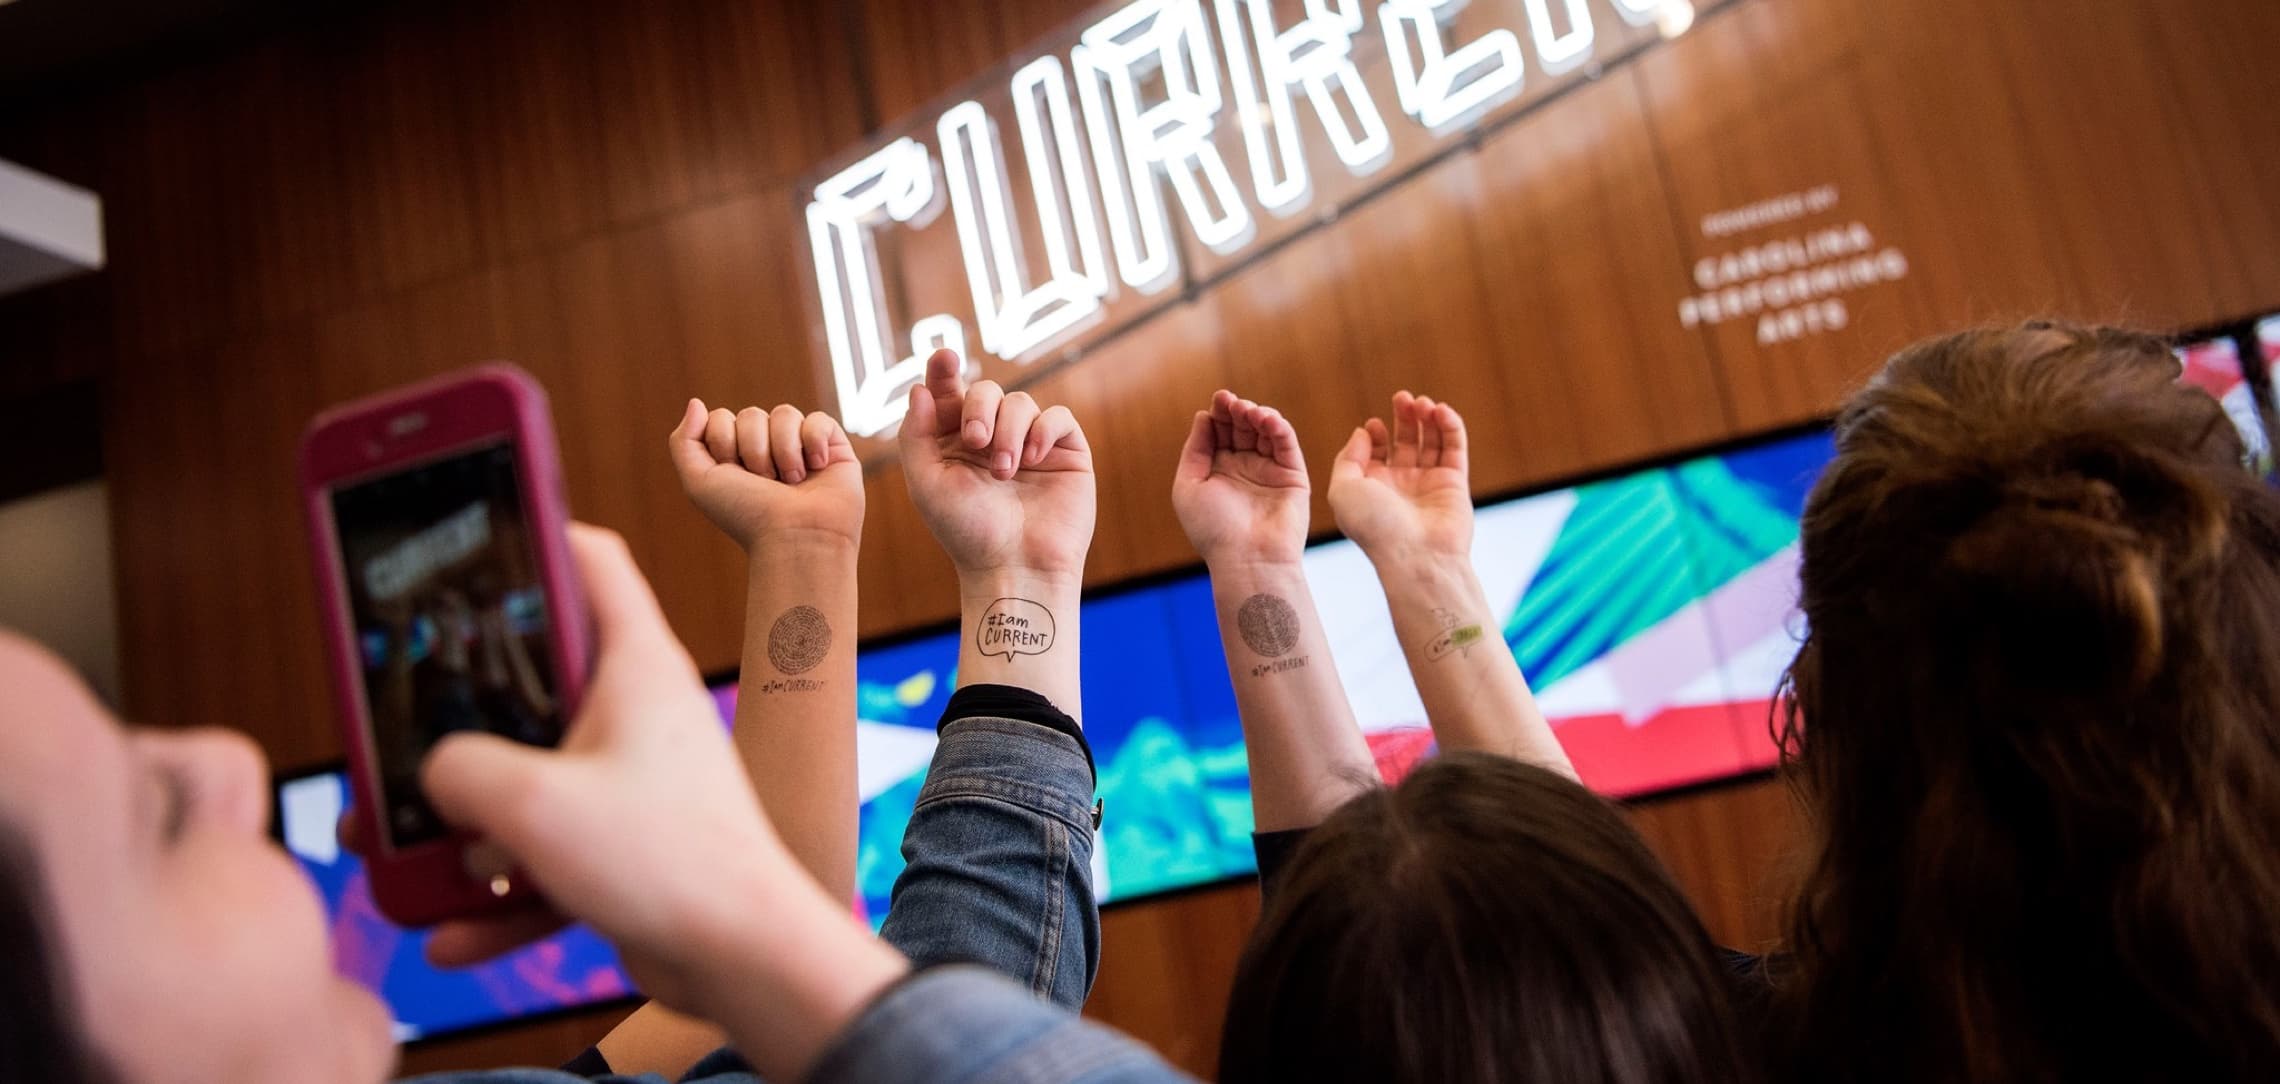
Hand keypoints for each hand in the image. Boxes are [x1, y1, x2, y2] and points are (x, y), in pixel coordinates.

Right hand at [417, 524, 809, 1010]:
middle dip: (450, 716)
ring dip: (458, 822)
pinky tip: (449, 934)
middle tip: (385, 727)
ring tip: (393, 851)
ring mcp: (628, 778)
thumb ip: (458, 771)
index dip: (529, 531)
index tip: (463, 540)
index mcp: (633, 663)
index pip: (587, 559)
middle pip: (526, 681)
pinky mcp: (624, 843)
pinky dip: (498, 892)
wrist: (745, 960)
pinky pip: (542, 855)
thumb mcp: (532, 803)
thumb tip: (434, 778)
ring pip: (522, 779)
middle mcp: (633, 710)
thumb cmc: (670, 860)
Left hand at [670, 399, 863, 550]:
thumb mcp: (699, 482)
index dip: (724, 442)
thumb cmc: (747, 516)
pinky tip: (817, 468)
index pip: (721, 418)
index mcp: (736, 457)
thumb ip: (684, 441)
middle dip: (754, 449)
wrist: (796, 538)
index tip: (734, 475)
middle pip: (751, 414)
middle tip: (765, 482)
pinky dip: (814, 442)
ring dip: (783, 450)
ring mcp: (801, 447)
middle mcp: (768, 450)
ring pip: (784, 413)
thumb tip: (697, 402)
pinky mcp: (833, 447)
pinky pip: (818, 420)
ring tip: (793, 482)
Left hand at [898, 348, 1093, 577]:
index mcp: (955, 443)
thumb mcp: (926, 483)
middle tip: (976, 442)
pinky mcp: (1065, 452)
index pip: (949, 394)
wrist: (1015, 566)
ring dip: (1009, 432)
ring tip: (1005, 471)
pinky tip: (1034, 460)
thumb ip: (916, 434)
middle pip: (987, 391)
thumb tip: (919, 388)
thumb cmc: (966, 532)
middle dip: (979, 409)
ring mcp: (1030, 444)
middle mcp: (993, 438)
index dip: (944, 371)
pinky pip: (1057, 417)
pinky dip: (1044, 431)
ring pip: (1021, 403)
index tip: (943, 357)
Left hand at [1171, 390, 1310, 566]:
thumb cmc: (1212, 529)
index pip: (1220, 432)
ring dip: (1257, 415)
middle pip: (1242, 427)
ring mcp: (1269, 471)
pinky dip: (1278, 427)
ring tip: (1249, 411)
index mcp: (1218, 471)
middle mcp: (1244, 468)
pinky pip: (1286, 444)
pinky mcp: (1292, 476)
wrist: (1247, 559)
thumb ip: (1195, 449)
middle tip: (1232, 403)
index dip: (1219, 413)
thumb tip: (1204, 416)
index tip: (1217, 401)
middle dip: (1237, 410)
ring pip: (1265, 431)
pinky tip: (1267, 419)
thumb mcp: (1188, 485)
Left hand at [1328, 391, 1474, 560]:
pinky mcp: (1455, 483)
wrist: (1415, 556)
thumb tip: (1364, 432)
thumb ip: (1348, 458)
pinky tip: (1440, 411)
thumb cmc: (1375, 527)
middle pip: (1404, 441)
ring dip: (1427, 417)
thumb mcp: (1342, 490)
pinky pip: (1455, 448)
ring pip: (1430, 441)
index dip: (1374, 434)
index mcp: (1373, 488)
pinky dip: (1450, 426)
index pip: (1375, 451)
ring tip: (1422, 403)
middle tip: (1402, 398)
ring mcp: (1429, 483)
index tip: (1373, 425)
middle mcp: (1401, 485)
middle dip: (1403, 417)